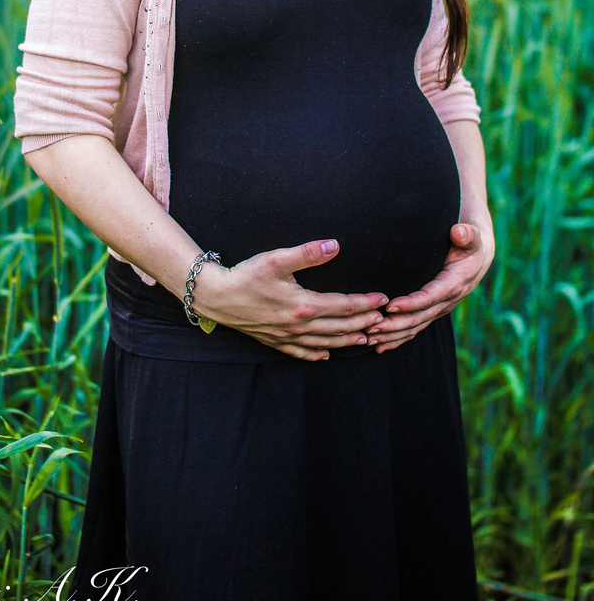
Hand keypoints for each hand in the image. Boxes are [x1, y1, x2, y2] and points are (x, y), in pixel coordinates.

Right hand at [193, 239, 389, 361]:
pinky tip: (327, 354)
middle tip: (384, 320)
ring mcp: (287, 337)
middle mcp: (298, 326)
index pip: (343, 306)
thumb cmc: (246, 275)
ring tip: (366, 338)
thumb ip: (308, 253)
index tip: (383, 299)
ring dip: (347, 340)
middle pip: (339, 327)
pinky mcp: (275, 341)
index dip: (366, 303)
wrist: (216, 296)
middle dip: (364, 323)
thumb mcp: (277, 259)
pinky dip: (318, 354)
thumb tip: (334, 245)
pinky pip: (302, 353)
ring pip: (325, 343)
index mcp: (303, 305)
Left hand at [364, 222, 494, 352]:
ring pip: (415, 327)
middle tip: (371, 326)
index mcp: (454, 283)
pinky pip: (415, 329)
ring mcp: (439, 309)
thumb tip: (458, 232)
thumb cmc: (470, 244)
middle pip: (419, 317)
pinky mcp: (432, 312)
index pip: (430, 297)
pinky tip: (380, 346)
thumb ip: (467, 234)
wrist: (477, 259)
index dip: (411, 303)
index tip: (390, 305)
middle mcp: (447, 301)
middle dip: (395, 324)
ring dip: (392, 335)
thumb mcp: (472, 238)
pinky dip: (397, 339)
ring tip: (369, 337)